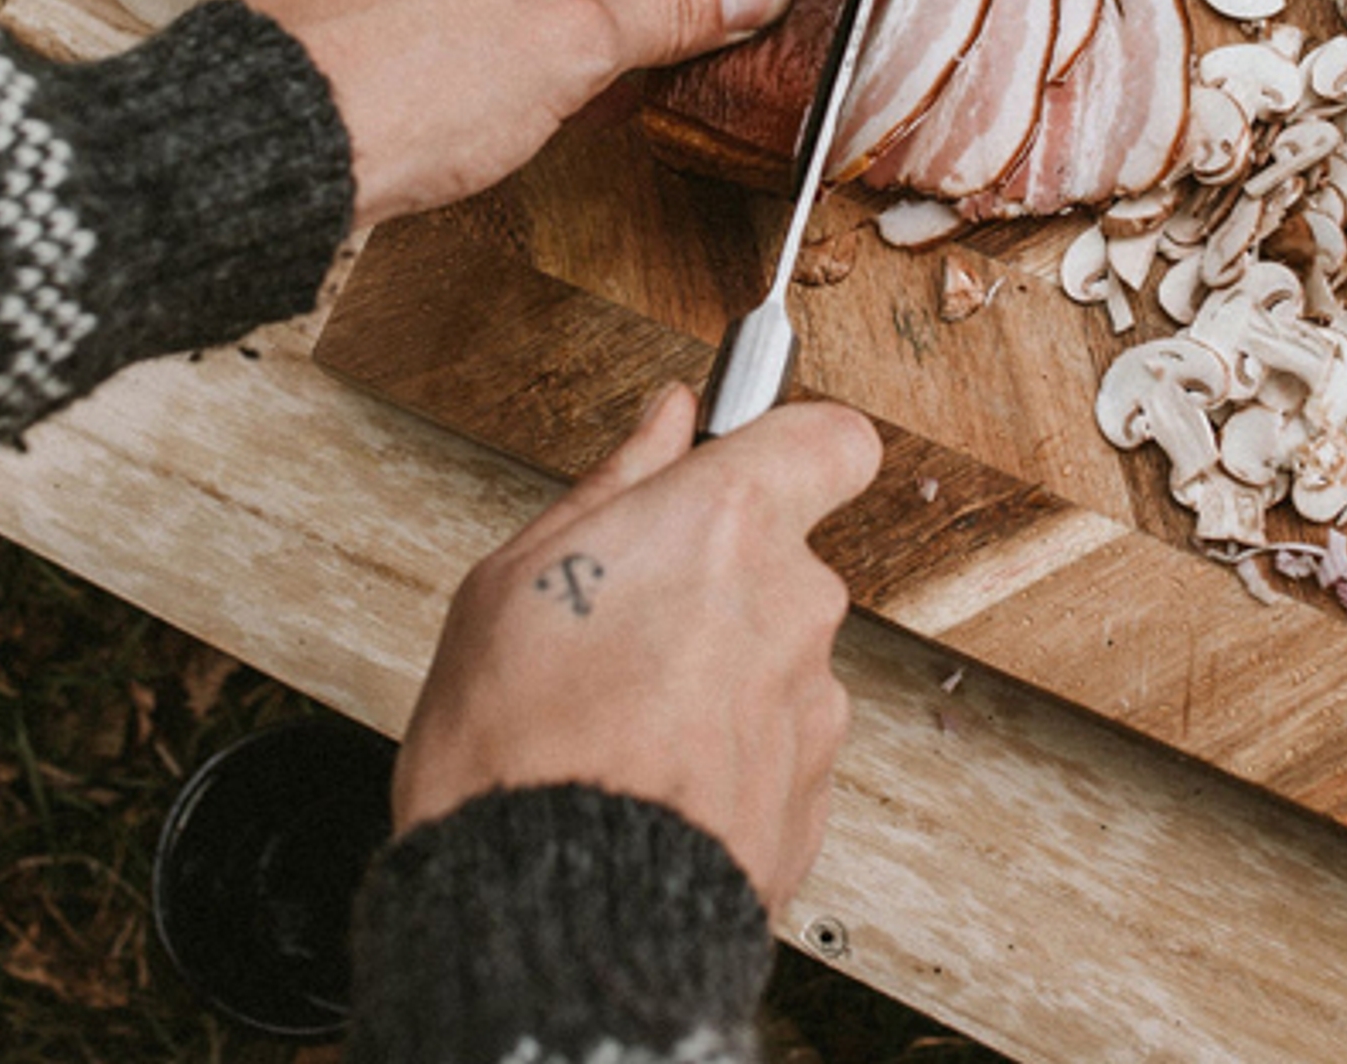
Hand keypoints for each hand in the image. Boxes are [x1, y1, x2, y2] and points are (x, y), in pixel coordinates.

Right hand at [390, 385, 882, 914]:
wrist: (556, 921)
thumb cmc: (517, 748)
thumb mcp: (515, 578)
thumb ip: (615, 483)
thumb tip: (664, 424)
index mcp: (727, 523)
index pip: (832, 439)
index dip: (793, 443)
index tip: (748, 454)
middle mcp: (793, 604)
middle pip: (782, 558)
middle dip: (718, 578)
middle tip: (625, 618)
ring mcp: (812, 705)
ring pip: (775, 655)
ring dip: (719, 672)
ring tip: (621, 717)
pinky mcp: (813, 796)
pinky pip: (773, 743)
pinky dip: (724, 752)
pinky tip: (650, 778)